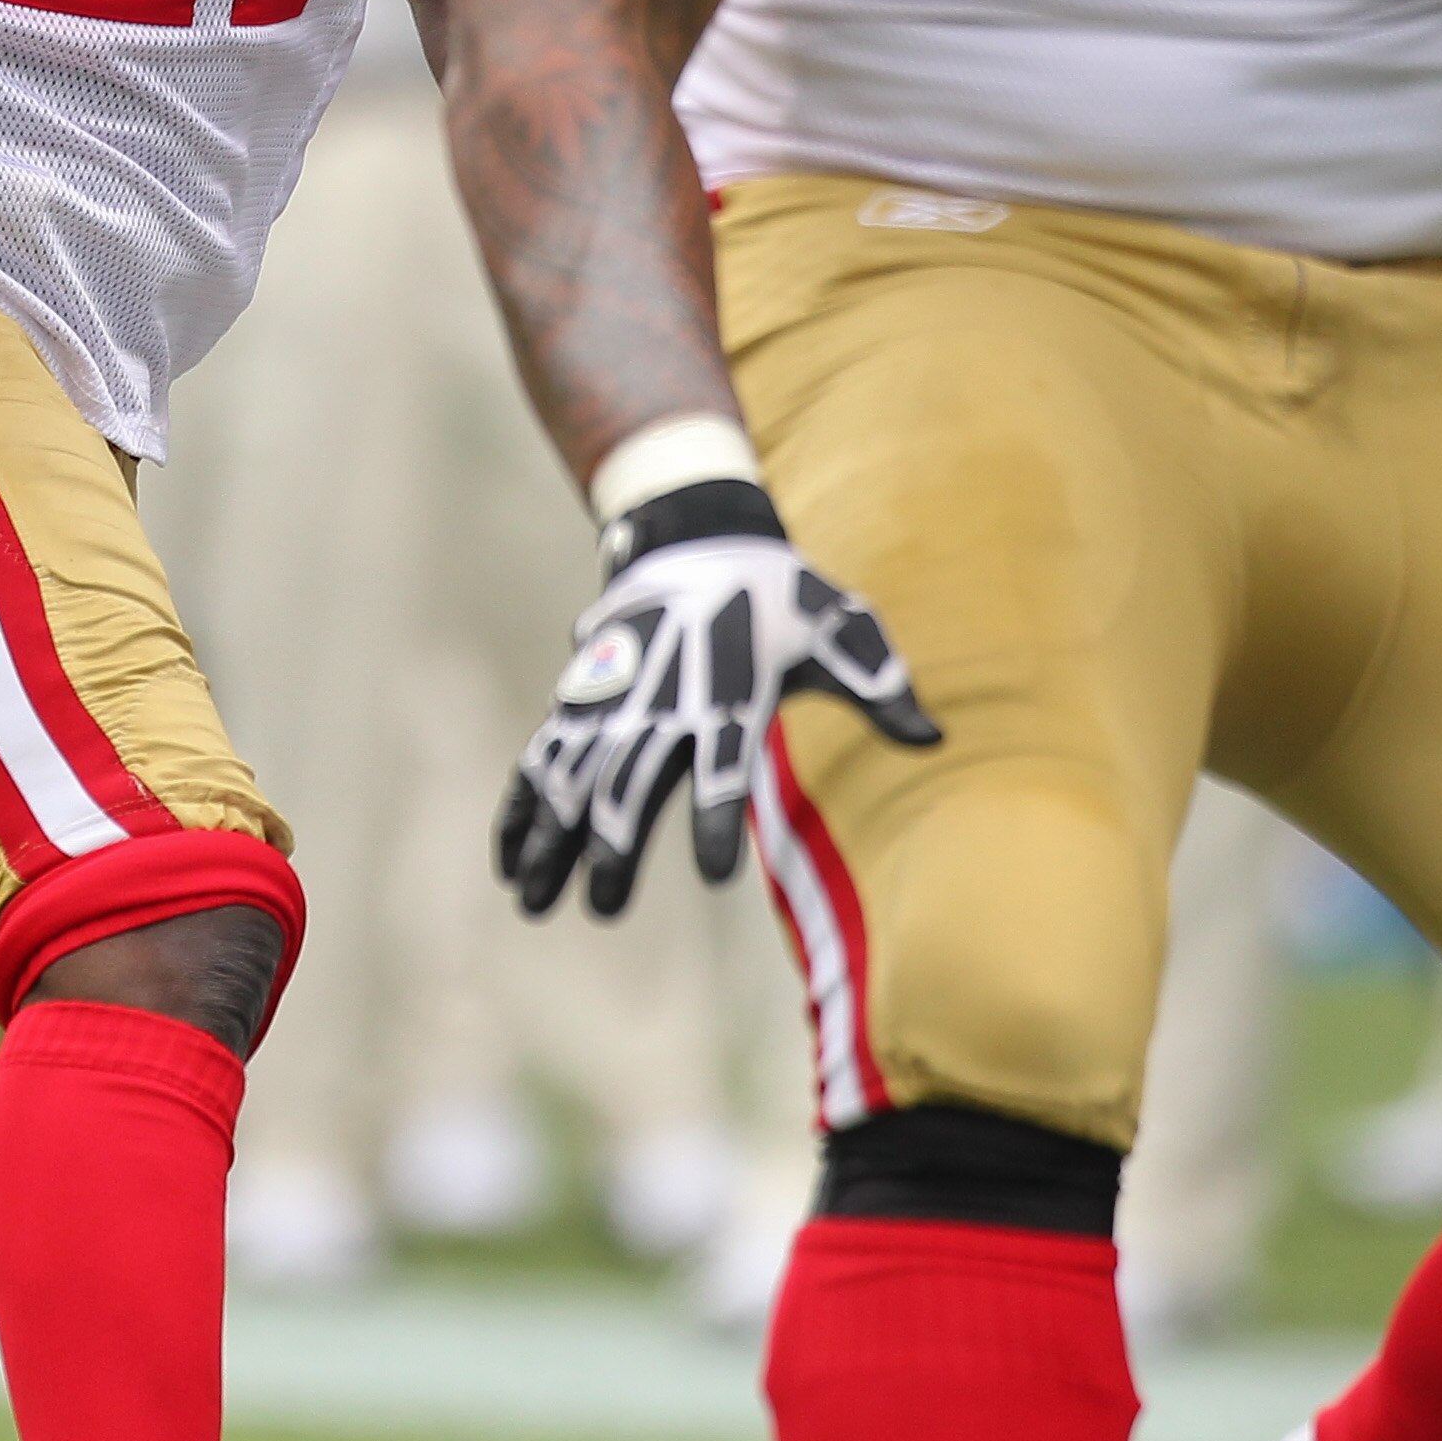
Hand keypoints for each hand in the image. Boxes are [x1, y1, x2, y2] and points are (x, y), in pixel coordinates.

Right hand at [500, 480, 938, 919]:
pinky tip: (510, 860)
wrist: (696, 532)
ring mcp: (613, 700)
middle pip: (629, 778)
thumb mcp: (840, 624)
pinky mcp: (583, 700)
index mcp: (731, 689)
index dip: (714, 816)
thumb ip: (879, 683)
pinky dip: (522, 807)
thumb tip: (931, 738)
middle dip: (613, 845)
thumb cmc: (781, 593)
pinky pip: (543, 758)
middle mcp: (663, 698)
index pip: (722, 763)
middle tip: (605, 908)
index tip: (711, 875)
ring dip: (553, 838)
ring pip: (574, 776)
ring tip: (536, 901)